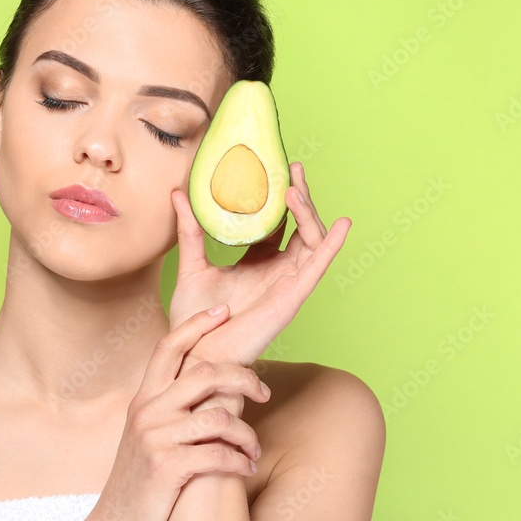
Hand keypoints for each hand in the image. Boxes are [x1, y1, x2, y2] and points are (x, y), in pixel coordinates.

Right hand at [75, 305, 269, 520]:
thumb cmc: (143, 477)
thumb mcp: (149, 432)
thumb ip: (171, 404)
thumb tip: (209, 379)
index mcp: (144, 398)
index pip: (169, 346)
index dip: (197, 324)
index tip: (225, 312)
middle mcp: (147, 411)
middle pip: (204, 373)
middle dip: (243, 378)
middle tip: (263, 391)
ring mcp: (156, 438)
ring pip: (219, 416)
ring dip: (247, 433)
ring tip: (253, 448)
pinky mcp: (167, 467)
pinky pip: (218, 454)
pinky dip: (239, 461)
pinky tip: (245, 468)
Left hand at [169, 161, 350, 368]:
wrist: (194, 353)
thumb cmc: (193, 320)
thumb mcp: (191, 265)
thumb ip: (190, 231)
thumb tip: (179, 194)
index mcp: (257, 263)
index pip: (277, 223)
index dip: (280, 197)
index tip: (277, 167)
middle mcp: (277, 271)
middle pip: (299, 227)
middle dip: (300, 196)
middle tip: (293, 167)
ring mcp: (287, 283)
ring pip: (311, 241)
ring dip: (309, 213)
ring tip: (295, 190)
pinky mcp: (292, 297)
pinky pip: (318, 267)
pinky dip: (331, 245)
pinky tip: (342, 224)